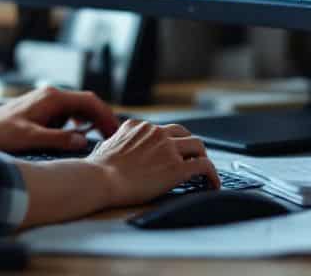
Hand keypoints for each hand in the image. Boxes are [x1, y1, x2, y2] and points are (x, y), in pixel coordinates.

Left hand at [0, 85, 120, 152]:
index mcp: (52, 98)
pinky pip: (68, 114)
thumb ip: (58, 139)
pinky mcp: (43, 110)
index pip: (89, 101)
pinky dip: (78, 123)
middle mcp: (52, 95)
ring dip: (92, 121)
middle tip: (114, 137)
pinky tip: (79, 136)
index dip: (106, 115)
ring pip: (78, 108)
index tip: (116, 131)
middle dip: (102, 118)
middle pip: (87, 103)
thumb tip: (83, 140)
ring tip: (102, 138)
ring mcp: (47, 102)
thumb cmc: (1, 133)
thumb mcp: (30, 138)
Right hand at [86, 120, 218, 205]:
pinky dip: (212, 175)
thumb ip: (117, 141)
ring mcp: (168, 148)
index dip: (170, 141)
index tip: (172, 151)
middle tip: (192, 157)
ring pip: (198, 145)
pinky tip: (212, 184)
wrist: (101, 178)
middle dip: (189, 145)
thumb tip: (114, 147)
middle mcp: (155, 132)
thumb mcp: (106, 145)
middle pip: (183, 133)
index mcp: (138, 126)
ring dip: (202, 157)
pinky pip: (204, 166)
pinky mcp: (177, 167)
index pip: (162, 129)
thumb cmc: (98, 168)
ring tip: (205, 171)